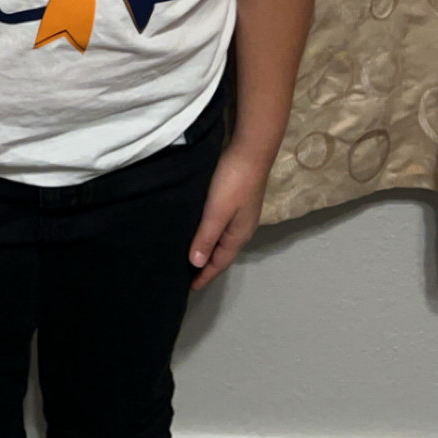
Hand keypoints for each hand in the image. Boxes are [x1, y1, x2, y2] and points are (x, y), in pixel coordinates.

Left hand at [188, 142, 271, 291]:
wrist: (251, 149)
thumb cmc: (233, 182)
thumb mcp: (217, 212)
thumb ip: (206, 238)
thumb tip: (196, 264)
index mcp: (238, 235)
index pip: (219, 262)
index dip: (205, 275)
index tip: (190, 288)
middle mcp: (241, 228)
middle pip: (222, 253)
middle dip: (206, 265)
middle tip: (186, 274)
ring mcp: (241, 213)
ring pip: (221, 239)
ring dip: (207, 249)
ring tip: (190, 254)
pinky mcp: (236, 200)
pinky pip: (220, 225)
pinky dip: (209, 233)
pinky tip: (199, 228)